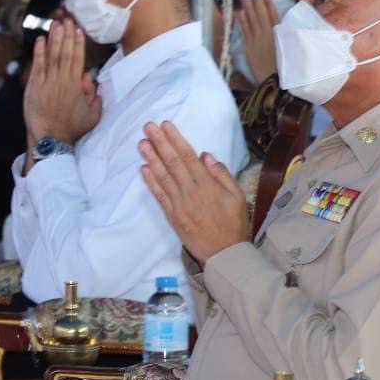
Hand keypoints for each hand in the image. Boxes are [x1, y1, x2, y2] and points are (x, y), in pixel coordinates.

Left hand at [22, 20, 100, 156]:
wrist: (51, 138)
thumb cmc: (72, 128)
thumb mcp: (93, 114)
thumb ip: (94, 95)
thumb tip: (89, 78)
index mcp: (76, 86)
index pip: (77, 58)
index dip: (78, 43)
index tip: (78, 29)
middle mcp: (62, 80)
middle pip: (65, 53)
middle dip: (66, 35)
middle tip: (67, 19)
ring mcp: (47, 82)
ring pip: (51, 56)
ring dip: (54, 39)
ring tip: (55, 24)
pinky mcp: (34, 87)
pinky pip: (37, 66)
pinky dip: (39, 52)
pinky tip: (40, 40)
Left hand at [139, 121, 250, 262]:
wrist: (225, 253)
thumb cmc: (234, 223)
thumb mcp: (238, 196)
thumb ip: (222, 174)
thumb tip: (205, 155)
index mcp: (207, 185)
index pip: (188, 157)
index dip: (175, 140)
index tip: (166, 125)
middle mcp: (190, 192)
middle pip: (172, 163)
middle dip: (160, 143)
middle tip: (148, 127)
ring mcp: (179, 205)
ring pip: (163, 177)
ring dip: (151, 158)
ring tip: (142, 143)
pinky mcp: (173, 217)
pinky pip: (159, 196)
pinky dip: (151, 182)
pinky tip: (144, 169)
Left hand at [237, 0, 281, 82]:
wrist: (277, 83)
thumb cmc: (287, 69)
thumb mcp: (291, 51)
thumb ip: (286, 37)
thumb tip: (282, 26)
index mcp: (281, 35)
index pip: (274, 14)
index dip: (268, 2)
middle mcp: (269, 35)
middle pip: (261, 14)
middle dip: (257, 0)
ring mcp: (258, 40)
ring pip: (252, 20)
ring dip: (248, 7)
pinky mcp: (250, 48)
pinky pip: (245, 31)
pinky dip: (242, 22)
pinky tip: (239, 13)